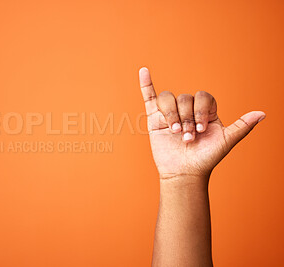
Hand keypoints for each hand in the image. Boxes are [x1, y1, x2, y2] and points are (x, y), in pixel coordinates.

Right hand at [139, 67, 264, 178]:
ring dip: (172, 114)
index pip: (203, 97)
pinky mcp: (155, 118)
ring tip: (174, 132)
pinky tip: (144, 71)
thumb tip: (262, 113)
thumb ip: (242, 126)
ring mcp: (170, 113)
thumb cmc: (206, 159)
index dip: (201, 110)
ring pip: (168, 98)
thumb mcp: (226, 142)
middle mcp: (188, 109)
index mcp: (205, 111)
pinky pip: (150, 97)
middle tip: (187, 138)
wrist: (184, 173)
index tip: (201, 130)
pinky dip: (146, 84)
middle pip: (185, 98)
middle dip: (186, 118)